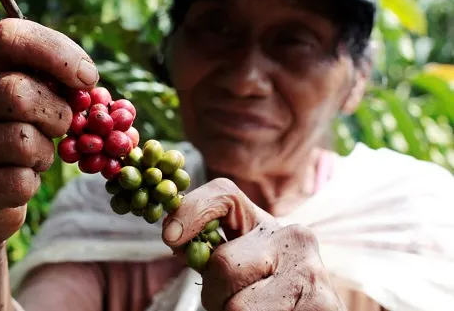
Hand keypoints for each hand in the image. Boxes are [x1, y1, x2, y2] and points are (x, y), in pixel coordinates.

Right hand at [0, 18, 98, 248]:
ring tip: (30, 158)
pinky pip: (18, 181)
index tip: (88, 79)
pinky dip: (31, 184)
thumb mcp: (27, 101)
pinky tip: (13, 183)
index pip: (9, 37)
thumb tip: (85, 78)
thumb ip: (49, 81)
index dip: (57, 54)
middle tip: (60, 127)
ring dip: (43, 154)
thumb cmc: (12, 140)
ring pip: (22, 141)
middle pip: (19, 92)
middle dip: (56, 114)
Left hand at [161, 178, 343, 310]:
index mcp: (267, 223)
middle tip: (232, 301)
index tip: (170, 236)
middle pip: (223, 264)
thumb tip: (173, 235)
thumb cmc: (268, 294)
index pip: (223, 194)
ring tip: (258, 310)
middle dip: (215, 292)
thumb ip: (212, 248)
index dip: (192, 209)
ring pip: (238, 305)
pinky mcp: (322, 306)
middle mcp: (293, 237)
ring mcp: (310, 271)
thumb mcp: (240, 262)